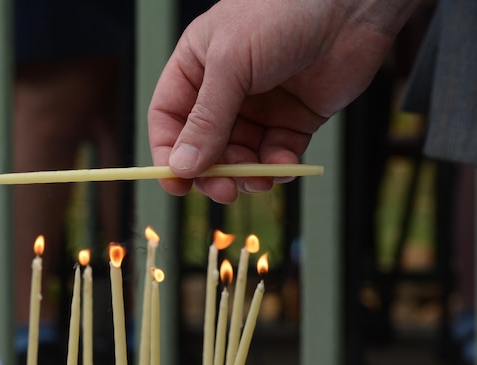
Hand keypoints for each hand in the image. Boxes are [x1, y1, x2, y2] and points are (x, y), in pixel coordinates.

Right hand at [148, 0, 416, 200]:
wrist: (351, 3)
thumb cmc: (281, 11)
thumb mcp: (231, 64)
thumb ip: (207, 119)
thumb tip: (182, 166)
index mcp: (196, 68)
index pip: (169, 120)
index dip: (169, 154)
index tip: (176, 184)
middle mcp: (224, 91)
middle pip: (204, 147)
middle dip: (212, 172)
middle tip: (223, 191)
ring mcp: (260, 107)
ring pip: (240, 157)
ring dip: (246, 174)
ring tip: (258, 179)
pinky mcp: (294, 119)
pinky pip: (277, 154)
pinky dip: (278, 166)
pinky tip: (284, 165)